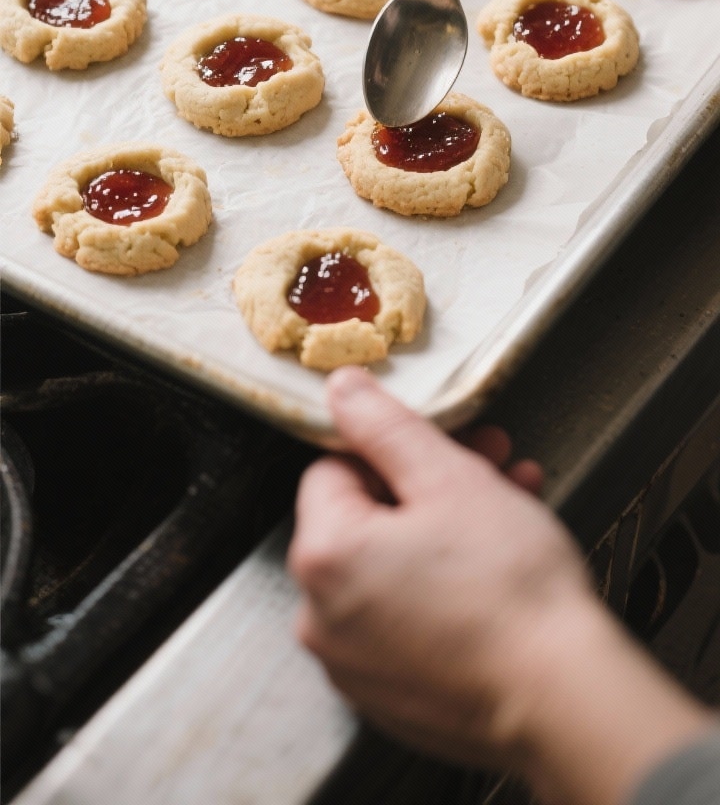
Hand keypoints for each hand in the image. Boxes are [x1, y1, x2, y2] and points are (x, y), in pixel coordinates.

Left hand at [289, 366, 713, 804]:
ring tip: (514, 503)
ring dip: (447, 528)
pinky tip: (499, 563)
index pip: (333, 470)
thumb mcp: (448, 478)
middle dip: (431, 483)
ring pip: (391, 568)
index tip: (447, 443)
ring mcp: (353, 665)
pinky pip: (405, 620)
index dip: (394, 447)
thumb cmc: (509, 589)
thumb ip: (384, 426)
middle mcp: (320, 618)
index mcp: (322, 556)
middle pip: (366, 519)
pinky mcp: (390, 697)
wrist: (563, 701)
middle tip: (491, 463)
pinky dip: (442, 588)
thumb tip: (339, 389)